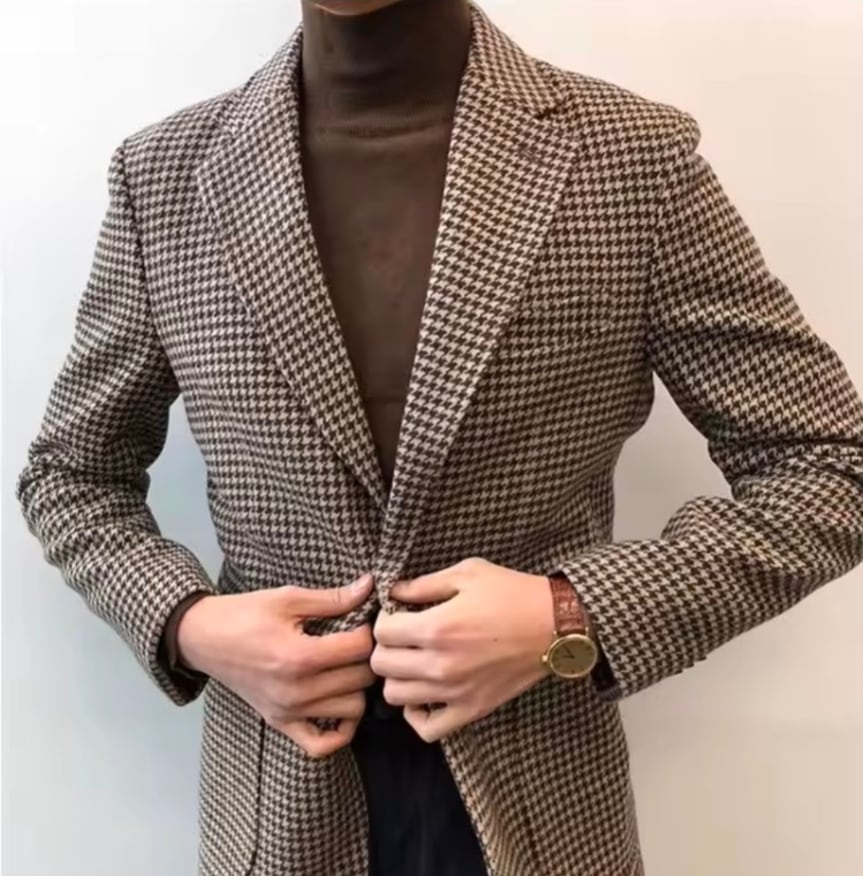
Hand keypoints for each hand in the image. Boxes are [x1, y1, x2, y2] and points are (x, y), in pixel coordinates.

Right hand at [177, 572, 375, 757]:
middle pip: (361, 680)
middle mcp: (296, 691)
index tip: (362, 621)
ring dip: (357, 688)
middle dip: (366, 657)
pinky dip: (340, 730)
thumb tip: (370, 586)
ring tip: (348, 667)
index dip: (368, 630)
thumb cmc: (244, 613)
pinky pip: (322, 745)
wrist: (203, 638)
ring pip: (352, 710)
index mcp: (299, 656)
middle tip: (357, 642)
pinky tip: (340, 703)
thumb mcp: (288, 598)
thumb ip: (333, 598)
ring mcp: (289, 712)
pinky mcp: (280, 724)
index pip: (359, 648)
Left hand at [370, 557, 554, 741]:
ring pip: (395, 696)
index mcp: (437, 627)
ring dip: (397, 677)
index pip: (381, 632)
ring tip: (411, 661)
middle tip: (402, 636)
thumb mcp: (467, 573)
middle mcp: (440, 664)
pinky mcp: (472, 710)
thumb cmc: (512, 593)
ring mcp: (455, 692)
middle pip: (381, 665)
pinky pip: (427, 728)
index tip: (397, 613)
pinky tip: (424, 692)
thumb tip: (393, 593)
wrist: (555, 625)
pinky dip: (417, 714)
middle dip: (385, 646)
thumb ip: (424, 584)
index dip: (384, 619)